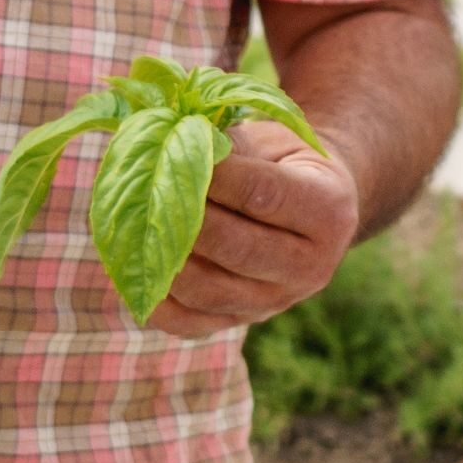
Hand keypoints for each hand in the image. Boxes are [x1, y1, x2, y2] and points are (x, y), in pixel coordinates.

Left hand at [148, 118, 362, 340]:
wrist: (308, 208)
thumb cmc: (282, 161)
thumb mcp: (271, 140)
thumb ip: (229, 148)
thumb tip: (169, 150)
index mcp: (329, 211)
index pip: (264, 196)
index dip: (215, 177)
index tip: (176, 153)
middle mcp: (311, 267)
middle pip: (238, 249)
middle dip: (184, 220)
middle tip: (147, 192)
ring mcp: (277, 302)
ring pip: (210, 290)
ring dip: (164, 260)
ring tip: (135, 226)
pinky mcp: (243, 321)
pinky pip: (190, 323)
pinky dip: (155, 299)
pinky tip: (133, 266)